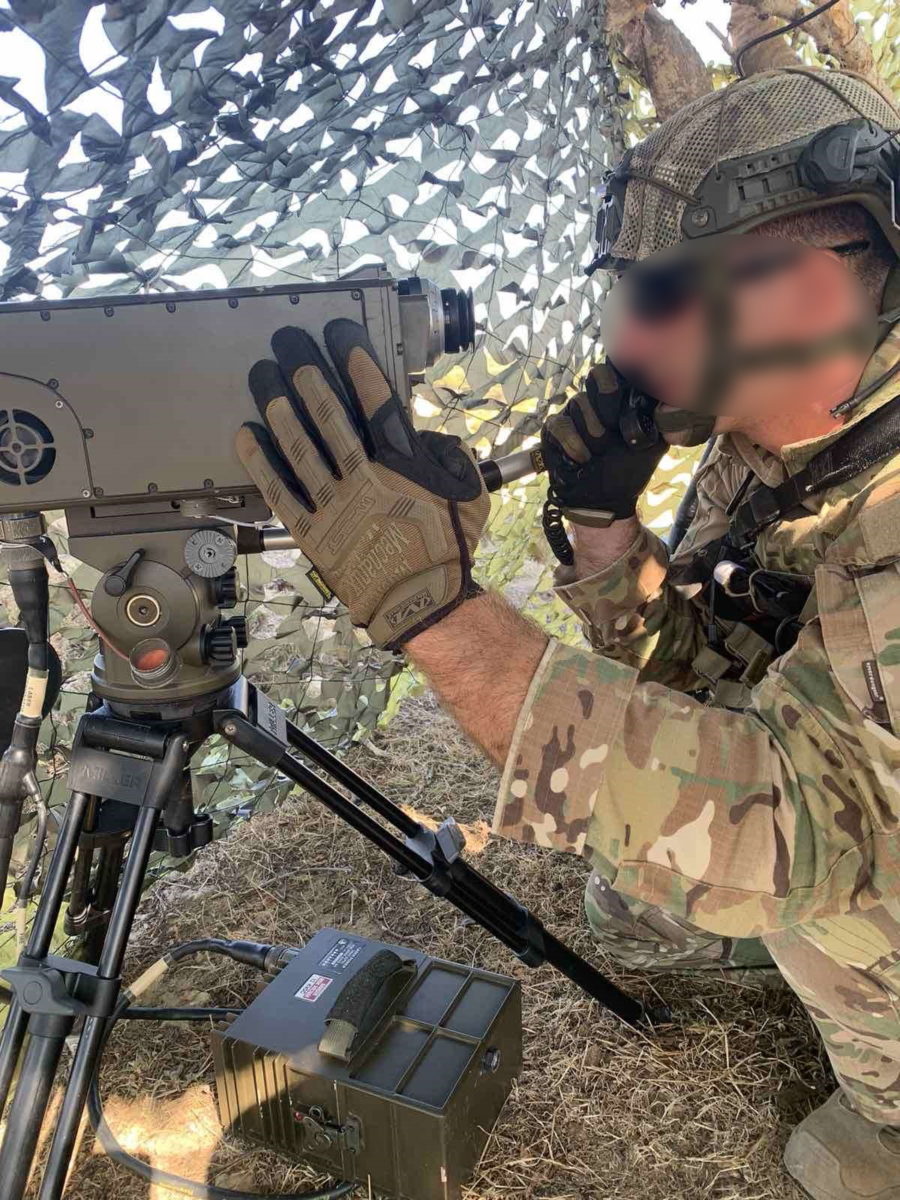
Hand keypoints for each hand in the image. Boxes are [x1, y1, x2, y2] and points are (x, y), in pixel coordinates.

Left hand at [235, 320, 488, 649]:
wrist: (420, 602)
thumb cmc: (447, 551)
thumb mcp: (471, 494)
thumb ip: (452, 456)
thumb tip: (430, 436)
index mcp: (403, 463)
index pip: (376, 399)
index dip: (356, 362)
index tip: (339, 335)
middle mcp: (364, 475)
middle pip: (329, 413)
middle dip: (306, 372)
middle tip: (288, 343)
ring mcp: (334, 503)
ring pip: (299, 445)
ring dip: (278, 407)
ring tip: (261, 376)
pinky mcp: (313, 532)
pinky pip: (280, 491)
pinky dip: (261, 463)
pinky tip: (246, 436)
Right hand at [540, 362, 665, 525]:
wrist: (606, 499)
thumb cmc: (630, 468)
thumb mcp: (656, 442)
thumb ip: (663, 418)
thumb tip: (673, 397)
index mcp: (619, 398)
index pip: (618, 368)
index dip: (623, 382)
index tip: (630, 407)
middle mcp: (595, 400)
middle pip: (597, 376)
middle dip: (608, 403)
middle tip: (614, 430)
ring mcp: (573, 413)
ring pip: (579, 402)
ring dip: (594, 431)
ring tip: (600, 452)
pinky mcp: (554, 430)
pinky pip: (560, 423)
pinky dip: (574, 442)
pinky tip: (583, 458)